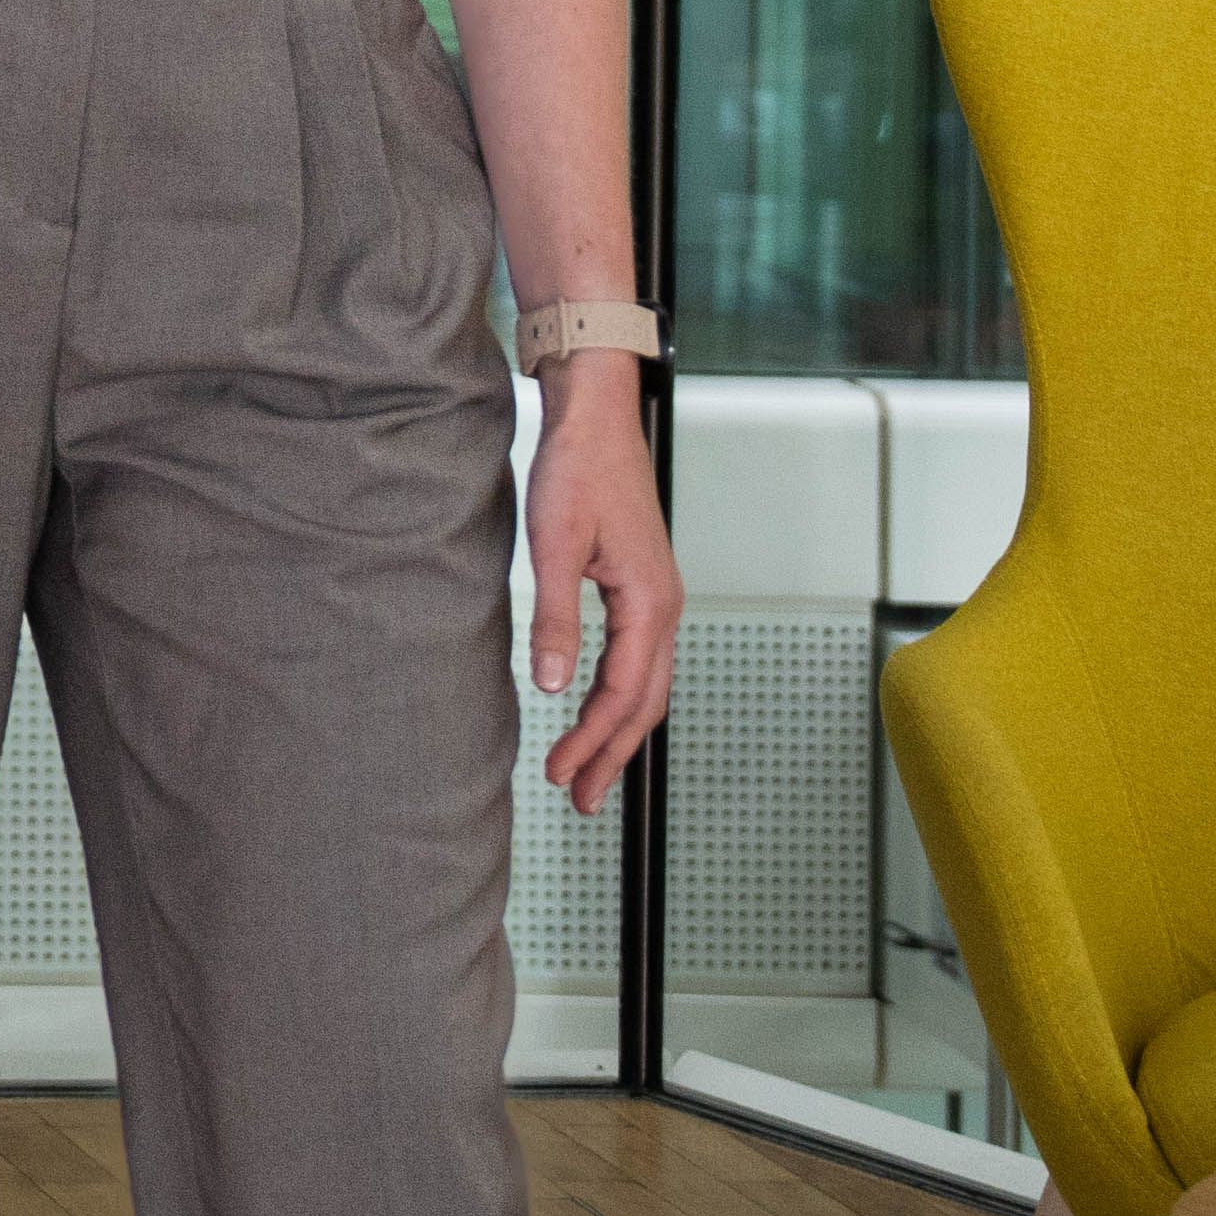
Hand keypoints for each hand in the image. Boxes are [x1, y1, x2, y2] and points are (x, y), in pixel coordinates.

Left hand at [524, 359, 680, 813]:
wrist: (595, 417)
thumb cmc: (577, 470)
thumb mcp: (554, 546)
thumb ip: (555, 619)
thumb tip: (552, 686)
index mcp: (650, 604)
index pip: (624, 695)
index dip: (593, 741)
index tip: (561, 776)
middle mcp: (664, 607)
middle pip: (645, 702)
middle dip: (612, 752)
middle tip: (579, 799)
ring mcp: (657, 597)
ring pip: (645, 683)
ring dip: (615, 728)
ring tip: (584, 769)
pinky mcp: (642, 586)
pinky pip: (639, 658)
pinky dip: (617, 693)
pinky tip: (592, 706)